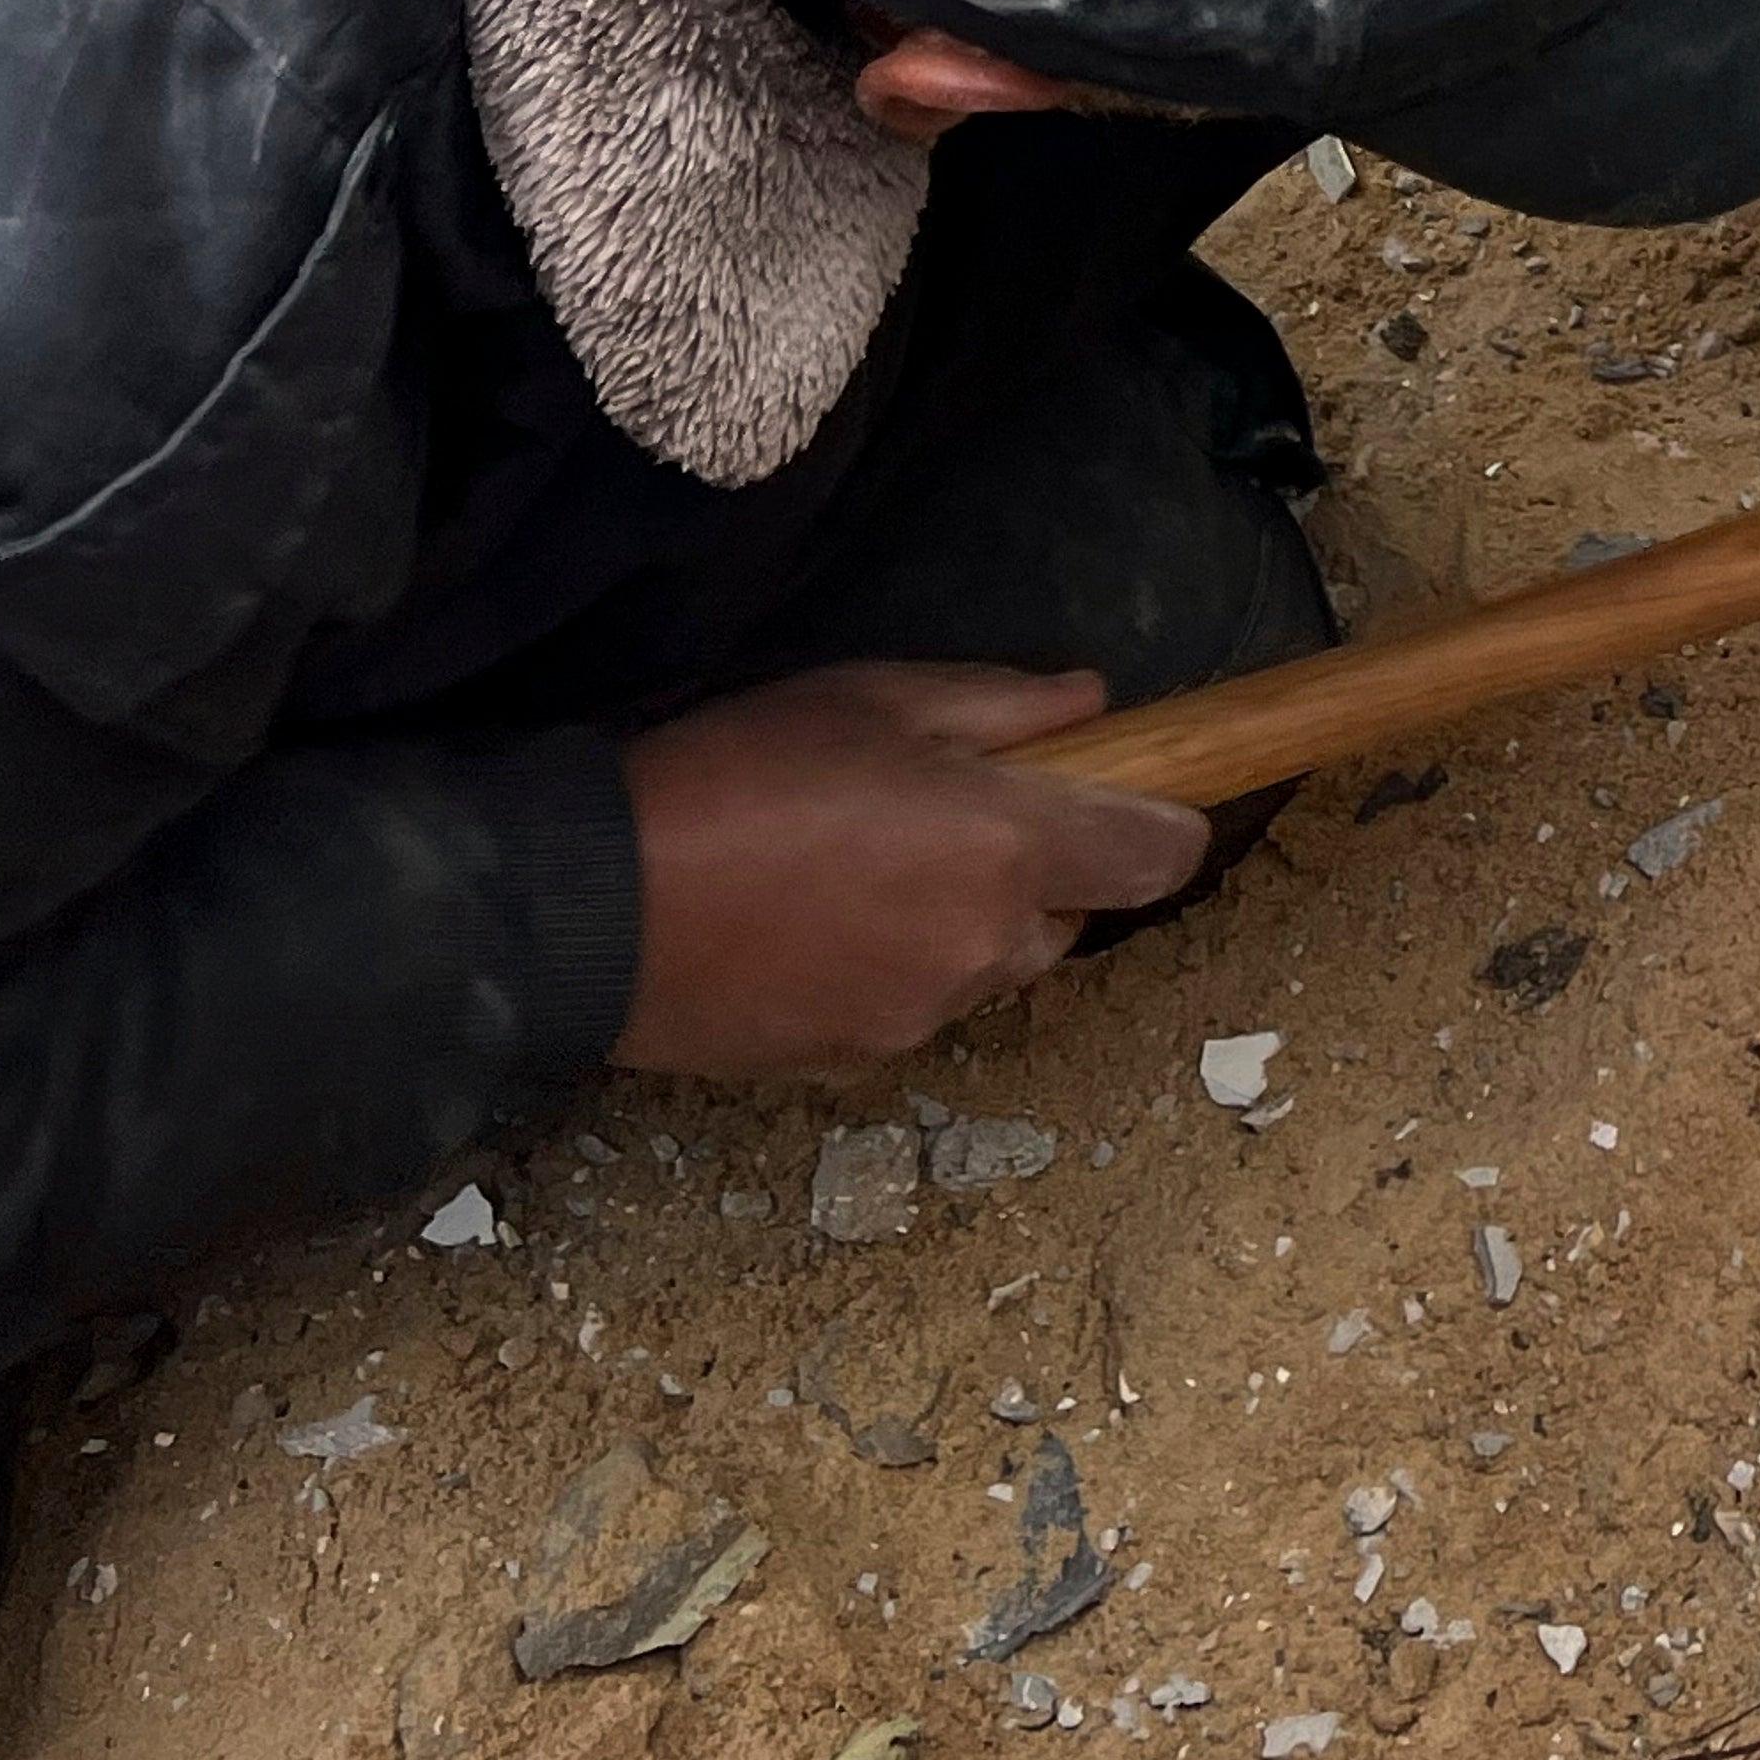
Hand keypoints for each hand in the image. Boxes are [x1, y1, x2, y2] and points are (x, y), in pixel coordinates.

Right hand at [609, 663, 1212, 1076]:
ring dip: (966, 926)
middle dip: (1037, 872)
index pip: (1162, 856)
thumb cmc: (737, 774)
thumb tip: (1093, 703)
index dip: (1162, 822)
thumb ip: (1002, 704)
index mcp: (1010, 847)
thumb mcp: (870, 696)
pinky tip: (816, 930)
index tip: (1130, 796)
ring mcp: (928, 1015)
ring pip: (995, 968)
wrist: (597, 909)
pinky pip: (920, 1009)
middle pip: (1072, 917)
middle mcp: (989, 946)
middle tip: (942, 819)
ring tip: (863, 872)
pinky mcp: (863, 1062)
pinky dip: (898, 974)